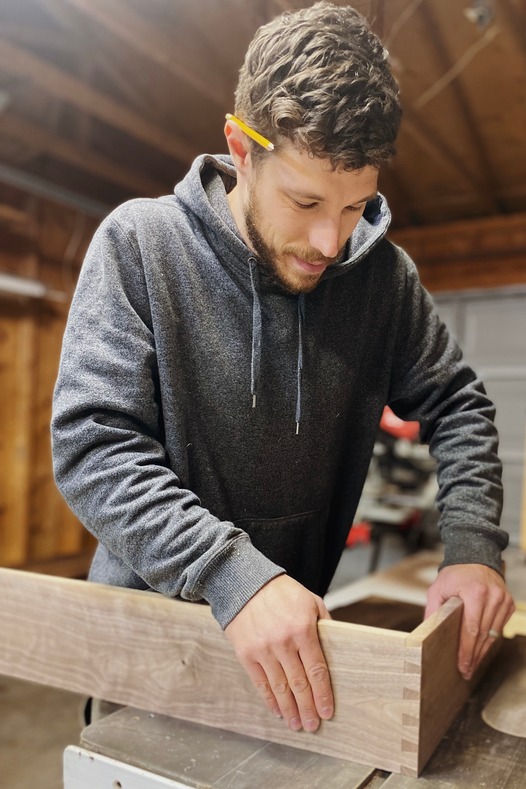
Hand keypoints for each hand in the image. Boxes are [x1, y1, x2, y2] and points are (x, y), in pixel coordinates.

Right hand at [225, 574, 333, 731]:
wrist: (245, 584)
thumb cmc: (282, 593)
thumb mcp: (311, 601)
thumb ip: (325, 624)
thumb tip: (336, 649)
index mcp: (303, 630)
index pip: (317, 670)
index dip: (323, 695)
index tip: (328, 711)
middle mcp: (283, 642)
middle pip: (299, 684)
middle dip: (308, 709)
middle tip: (313, 725)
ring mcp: (263, 649)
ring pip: (280, 688)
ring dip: (290, 710)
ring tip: (297, 724)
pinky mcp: (246, 654)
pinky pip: (260, 683)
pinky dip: (270, 700)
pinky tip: (278, 710)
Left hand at [424, 563, 514, 679]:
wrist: (475, 557)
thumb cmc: (455, 575)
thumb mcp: (437, 588)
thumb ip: (432, 610)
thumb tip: (426, 632)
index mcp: (474, 593)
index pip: (471, 629)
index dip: (467, 650)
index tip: (462, 665)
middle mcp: (492, 597)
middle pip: (483, 635)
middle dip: (474, 656)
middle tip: (466, 671)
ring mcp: (503, 600)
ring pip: (493, 634)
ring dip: (482, 651)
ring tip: (472, 664)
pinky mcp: (508, 603)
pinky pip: (499, 628)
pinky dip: (490, 640)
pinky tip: (481, 648)